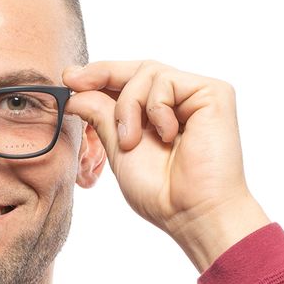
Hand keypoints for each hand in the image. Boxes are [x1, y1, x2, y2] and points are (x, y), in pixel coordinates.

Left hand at [62, 60, 264, 251]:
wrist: (192, 213)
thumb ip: (102, 117)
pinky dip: (155, 108)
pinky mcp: (214, 93)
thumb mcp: (119, 150)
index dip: (100, 75)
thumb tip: (76, 92)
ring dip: (128, 106)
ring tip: (130, 142)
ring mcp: (197, 96)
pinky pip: (167, 81)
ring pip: (148, 72)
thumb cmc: (161, 193)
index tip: (69, 79)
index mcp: (161, 115)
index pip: (129, 83)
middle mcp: (182, 101)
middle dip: (103, 74)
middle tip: (74, 83)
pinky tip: (165, 137)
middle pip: (138, 69)